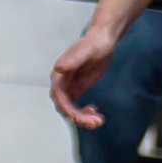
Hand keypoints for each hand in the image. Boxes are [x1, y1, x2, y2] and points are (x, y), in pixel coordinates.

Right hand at [49, 10, 120, 127]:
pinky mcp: (78, 90)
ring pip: (71, 111)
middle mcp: (62, 84)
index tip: (78, 117)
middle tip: (95, 122)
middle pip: (64, 107)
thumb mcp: (86, 50)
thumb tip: (59, 68)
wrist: (103, 40)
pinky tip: (96, 113)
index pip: (59, 97)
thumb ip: (73, 59)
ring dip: (83, 119)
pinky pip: (77, 108)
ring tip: (98, 121)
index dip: (67, 109)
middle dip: (78, 117)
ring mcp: (69, 88)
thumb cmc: (94, 43)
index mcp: (59, 75)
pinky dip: (85, 114)